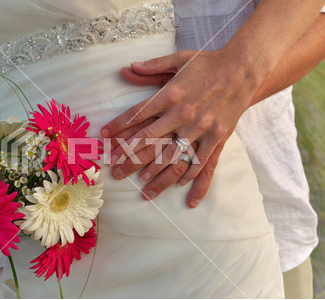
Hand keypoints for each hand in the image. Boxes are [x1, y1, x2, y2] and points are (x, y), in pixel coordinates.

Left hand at [102, 48, 259, 201]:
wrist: (244, 66)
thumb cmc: (208, 63)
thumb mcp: (179, 59)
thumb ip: (152, 67)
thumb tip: (126, 68)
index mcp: (170, 94)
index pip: (136, 115)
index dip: (117, 127)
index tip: (103, 139)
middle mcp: (182, 113)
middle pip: (149, 142)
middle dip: (128, 158)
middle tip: (115, 172)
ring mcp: (200, 128)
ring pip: (173, 158)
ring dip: (156, 174)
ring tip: (143, 188)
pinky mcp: (217, 136)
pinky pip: (202, 162)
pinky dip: (192, 179)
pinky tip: (183, 191)